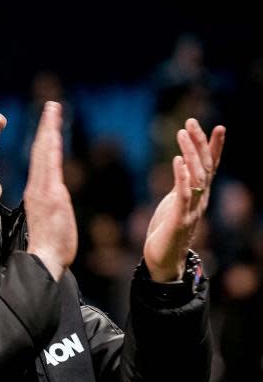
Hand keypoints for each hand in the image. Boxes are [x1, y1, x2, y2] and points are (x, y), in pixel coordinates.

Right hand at [24, 101, 77, 280]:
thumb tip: (49, 199)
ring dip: (49, 131)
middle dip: (47, 126)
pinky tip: (53, 135)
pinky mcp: (51, 195)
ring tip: (53, 112)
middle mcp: (38, 187)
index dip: (45, 139)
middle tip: (52, 106)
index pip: (41, 159)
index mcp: (37, 191)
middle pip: (42, 150)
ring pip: (45, 154)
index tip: (50, 123)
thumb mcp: (47, 220)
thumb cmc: (48, 245)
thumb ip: (48, 205)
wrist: (45, 259)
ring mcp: (44, 190)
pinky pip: (50, 167)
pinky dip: (51, 149)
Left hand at [144, 118, 225, 281]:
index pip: (211, 167)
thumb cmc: (167, 229)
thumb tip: (184, 161)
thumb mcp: (176, 201)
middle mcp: (199, 200)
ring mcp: (191, 209)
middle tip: (192, 122)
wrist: (163, 259)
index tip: (219, 127)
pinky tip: (178, 161)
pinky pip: (182, 195)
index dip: (215, 148)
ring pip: (196, 176)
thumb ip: (183, 183)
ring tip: (182, 133)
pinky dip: (181, 177)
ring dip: (190, 153)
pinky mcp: (178, 219)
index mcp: (199, 195)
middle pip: (205, 167)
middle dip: (200, 143)